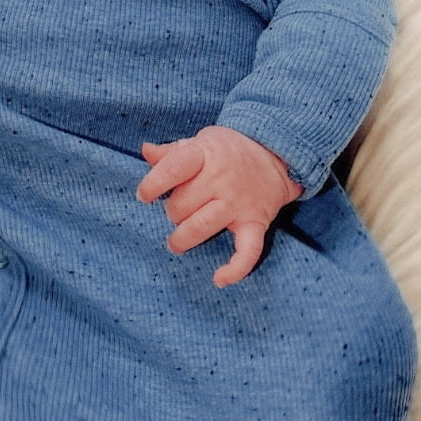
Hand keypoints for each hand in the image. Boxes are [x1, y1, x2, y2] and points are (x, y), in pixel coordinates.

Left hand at [136, 125, 301, 286]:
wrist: (276, 154)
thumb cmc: (229, 150)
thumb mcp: (201, 142)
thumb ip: (172, 151)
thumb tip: (146, 151)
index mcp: (205, 154)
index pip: (173, 168)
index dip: (153, 184)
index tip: (144, 196)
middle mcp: (222, 179)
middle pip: (182, 204)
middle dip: (172, 211)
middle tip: (177, 211)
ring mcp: (239, 203)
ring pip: (201, 228)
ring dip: (182, 239)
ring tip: (176, 242)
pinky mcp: (255, 222)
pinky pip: (248, 251)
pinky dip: (236, 269)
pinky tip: (219, 279)